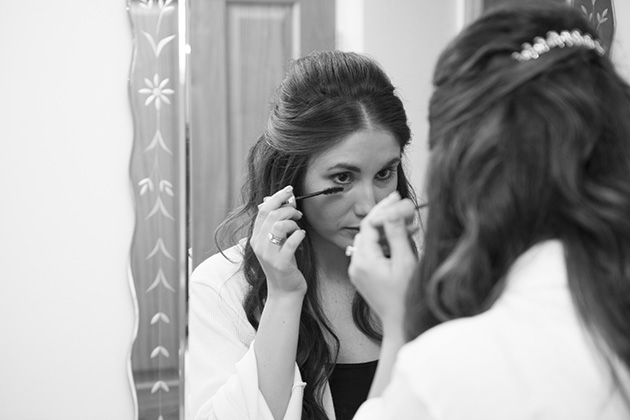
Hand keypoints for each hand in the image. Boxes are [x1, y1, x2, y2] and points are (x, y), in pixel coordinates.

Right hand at [251, 185, 306, 297]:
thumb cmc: (283, 264)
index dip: (276, 197)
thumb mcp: (275, 243)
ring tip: (298, 227)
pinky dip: (299, 235)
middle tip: (298, 212)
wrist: (284, 291)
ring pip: (278, 226)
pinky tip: (302, 235)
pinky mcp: (281, 263)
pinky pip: (290, 242)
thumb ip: (273, 225)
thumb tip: (277, 201)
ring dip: (293, 222)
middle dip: (288, 208)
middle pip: (271, 215)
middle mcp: (259, 245)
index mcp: (255, 238)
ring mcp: (268, 255)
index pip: (263, 210)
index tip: (288, 191)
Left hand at [348, 192, 417, 333]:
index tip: (397, 197)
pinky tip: (401, 239)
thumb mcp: (405, 263)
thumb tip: (392, 212)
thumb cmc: (406, 298)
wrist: (400, 325)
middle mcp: (356, 264)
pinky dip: (384, 243)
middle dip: (385, 216)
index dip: (383, 208)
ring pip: (370, 240)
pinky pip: (371, 252)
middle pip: (368, 230)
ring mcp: (358, 271)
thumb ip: (397, 236)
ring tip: (407, 222)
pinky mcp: (363, 276)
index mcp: (364, 260)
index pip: (369, 224)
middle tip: (401, 204)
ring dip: (386, 229)